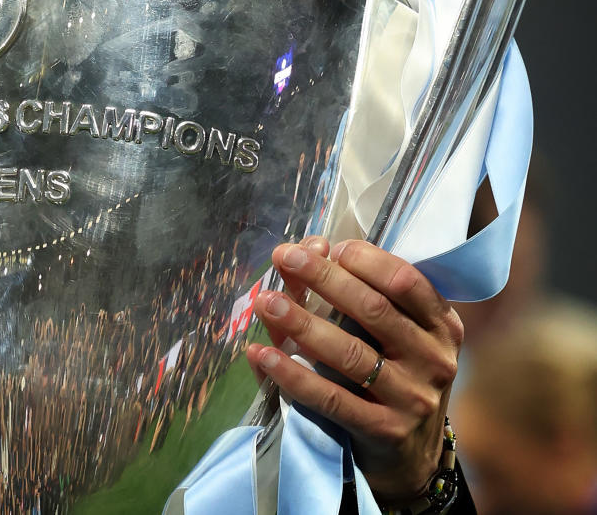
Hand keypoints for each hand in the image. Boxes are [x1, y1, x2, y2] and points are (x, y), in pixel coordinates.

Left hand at [245, 237, 463, 502]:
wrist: (411, 456)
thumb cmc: (392, 377)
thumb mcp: (385, 334)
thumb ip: (352, 292)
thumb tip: (309, 247)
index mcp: (440, 324)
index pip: (405, 280)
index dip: (364, 259)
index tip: (325, 246)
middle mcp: (434, 359)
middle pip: (374, 310)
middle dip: (324, 278)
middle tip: (285, 256)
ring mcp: (413, 398)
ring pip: (351, 353)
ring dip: (302, 323)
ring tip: (266, 300)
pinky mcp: (385, 431)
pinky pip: (331, 399)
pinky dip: (292, 375)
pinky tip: (261, 355)